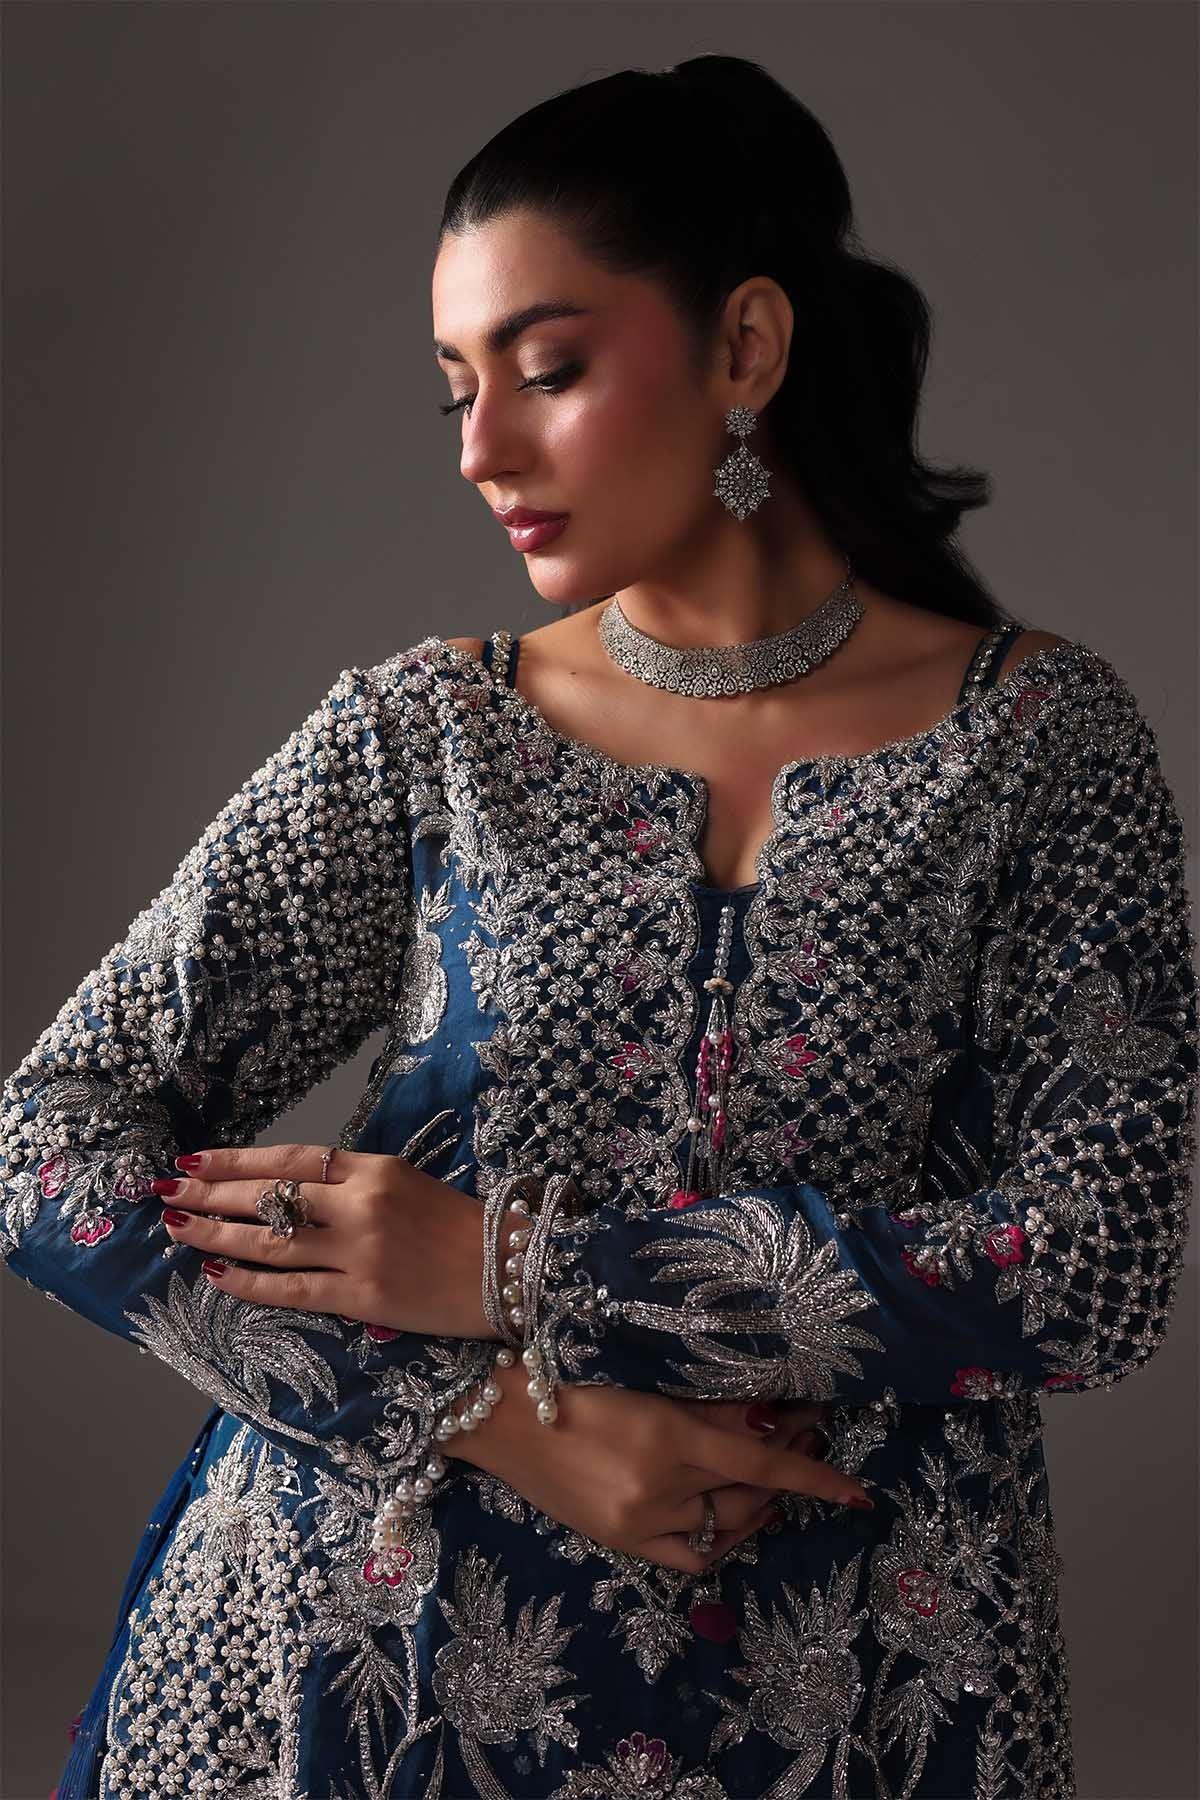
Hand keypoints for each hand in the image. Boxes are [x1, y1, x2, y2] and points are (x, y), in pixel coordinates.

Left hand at [151, 1143, 499, 1339]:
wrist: (511, 1272)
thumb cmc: (458, 1227)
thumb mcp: (405, 1183)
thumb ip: (350, 1182)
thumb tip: (283, 1188)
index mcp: (374, 1167)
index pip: (289, 1158)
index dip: (235, 1161)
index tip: (193, 1161)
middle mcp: (362, 1204)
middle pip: (268, 1197)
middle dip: (210, 1196)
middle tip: (167, 1194)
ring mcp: (361, 1251)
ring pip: (270, 1242)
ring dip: (216, 1236)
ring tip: (178, 1229)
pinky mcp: (364, 1297)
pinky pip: (293, 1289)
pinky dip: (251, 1283)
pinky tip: (219, 1276)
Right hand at [449, 1360, 866, 1574]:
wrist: (496, 1415)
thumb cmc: (570, 1375)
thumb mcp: (648, 1379)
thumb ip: (709, 1403)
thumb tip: (771, 1416)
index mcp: (668, 1439)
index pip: (763, 1463)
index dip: (815, 1477)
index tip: (858, 1494)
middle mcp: (659, 1491)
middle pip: (749, 1495)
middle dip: (786, 1472)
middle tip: (803, 1440)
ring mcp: (638, 1524)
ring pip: (725, 1528)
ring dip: (756, 1505)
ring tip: (768, 1478)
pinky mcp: (619, 1542)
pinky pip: (689, 1555)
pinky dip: (718, 1537)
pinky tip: (727, 1514)